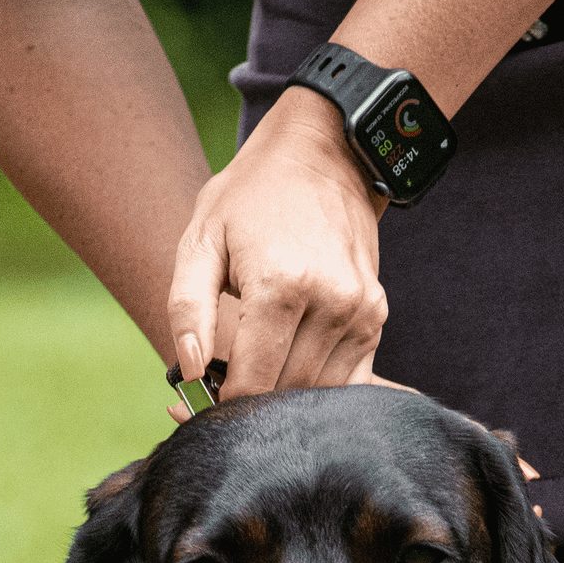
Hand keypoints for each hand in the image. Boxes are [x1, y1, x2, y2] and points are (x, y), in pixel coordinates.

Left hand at [168, 90, 388, 399]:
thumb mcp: (201, 238)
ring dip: (284, 399)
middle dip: (250, 405)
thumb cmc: (253, 195)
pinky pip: (349, 380)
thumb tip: (188, 370)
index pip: (253, 382)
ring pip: (319, 393)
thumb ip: (187, 308)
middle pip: (287, 394)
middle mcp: (331, 303)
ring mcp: (360, 312)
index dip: (222, 407)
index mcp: (281, 285)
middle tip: (217, 393)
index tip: (199, 404)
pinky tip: (287, 367)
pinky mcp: (376, 317)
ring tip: (252, 376)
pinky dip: (316, 387)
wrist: (325, 155)